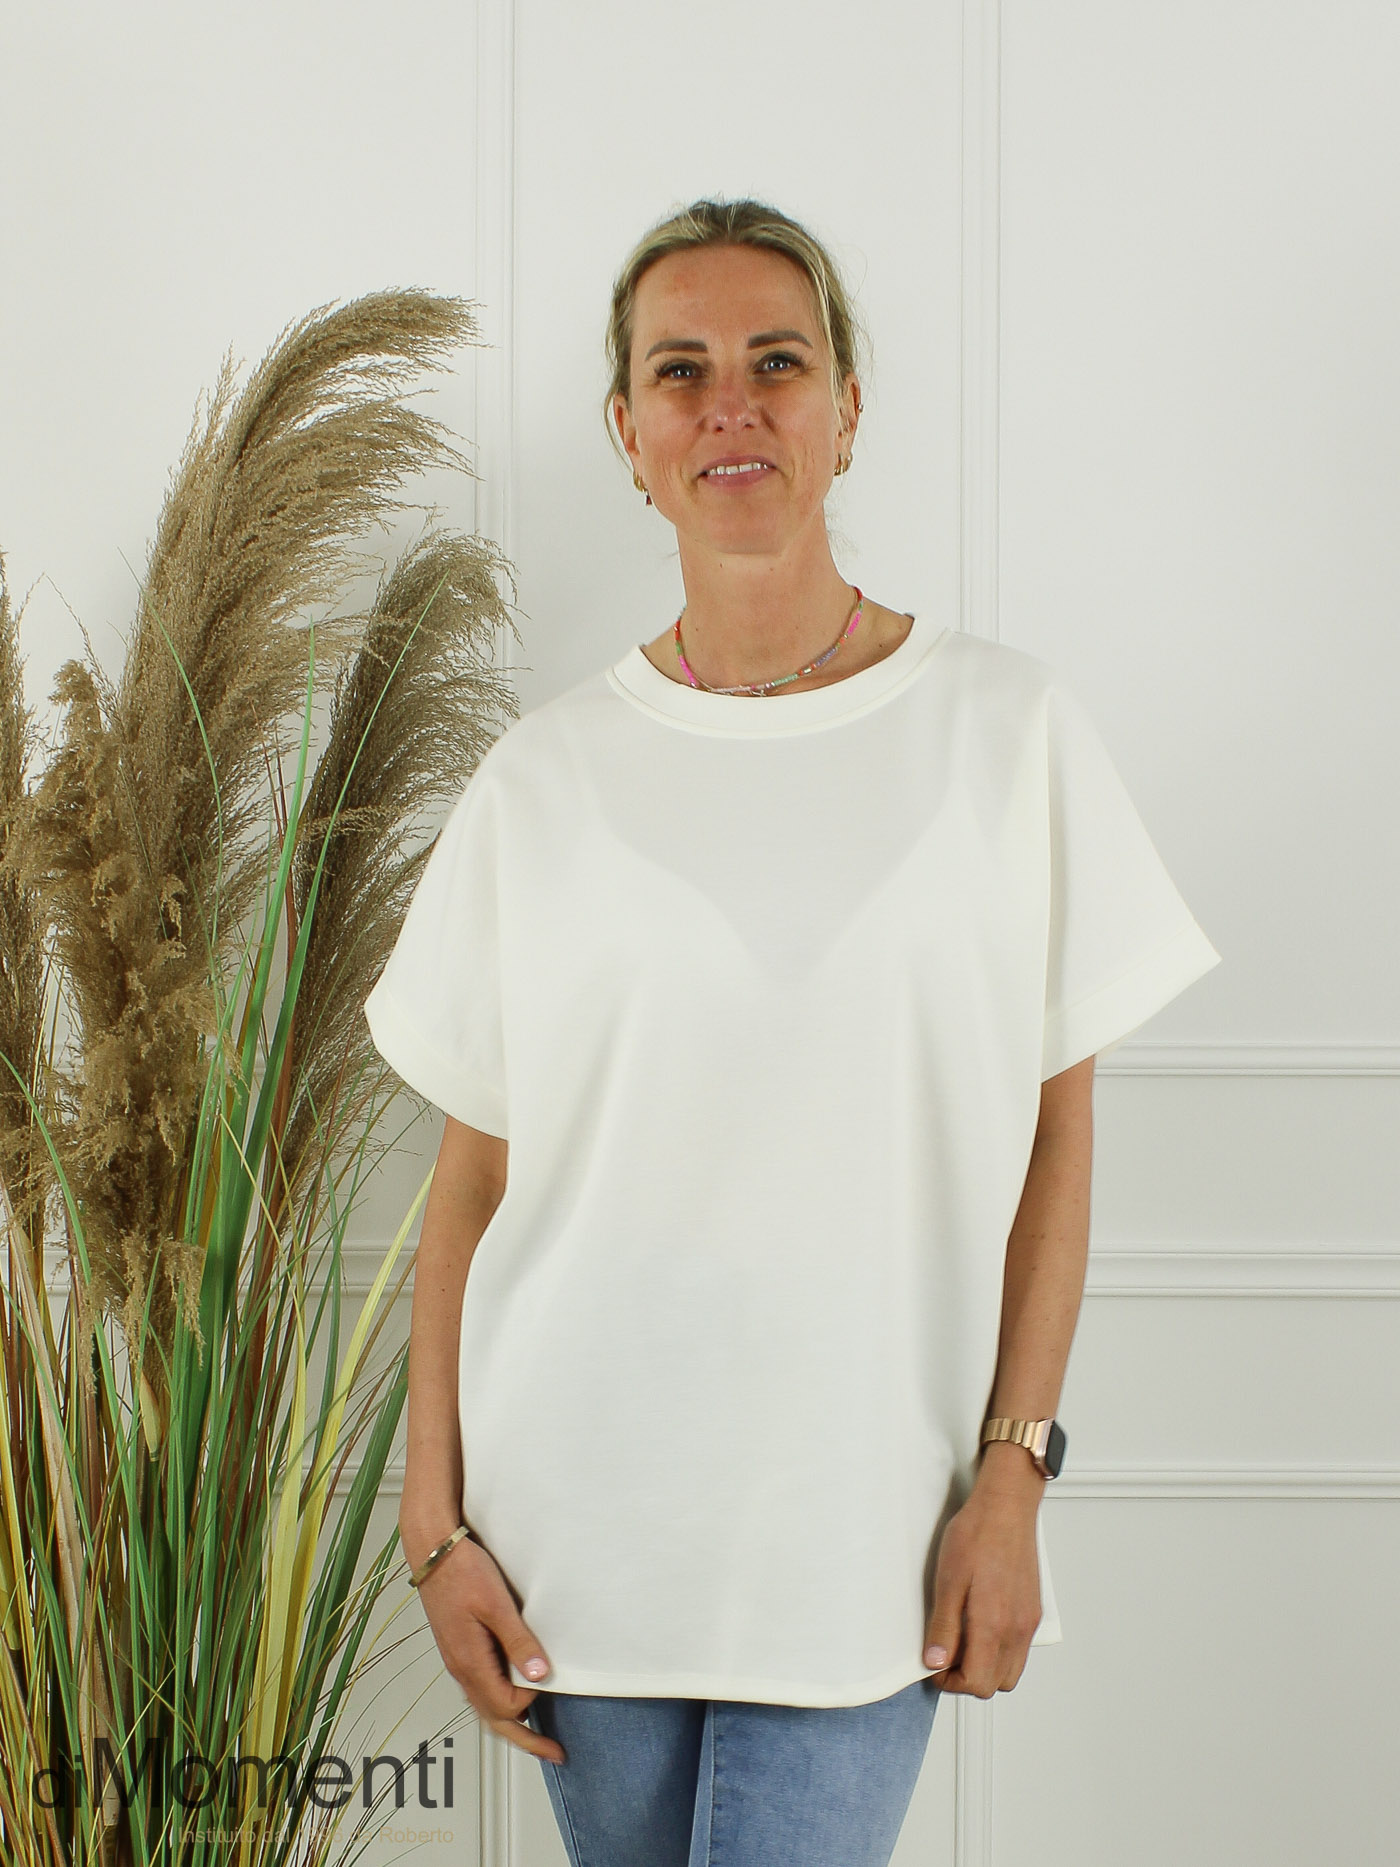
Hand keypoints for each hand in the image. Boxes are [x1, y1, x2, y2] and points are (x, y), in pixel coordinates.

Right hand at [407, 1529, 566, 1763]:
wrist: (433, 1551)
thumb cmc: (463, 1572)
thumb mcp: (496, 1603)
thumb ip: (517, 1641)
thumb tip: (537, 1675)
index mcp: (470, 1662)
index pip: (505, 1706)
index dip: (531, 1700)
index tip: (547, 1677)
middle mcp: (462, 1669)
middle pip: (493, 1720)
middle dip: (525, 1740)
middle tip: (553, 1753)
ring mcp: (459, 1661)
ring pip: (485, 1707)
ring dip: (512, 1724)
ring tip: (536, 1735)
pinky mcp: (460, 1650)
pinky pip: (480, 1689)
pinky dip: (498, 1703)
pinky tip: (512, 1695)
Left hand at [921, 1484, 1042, 1697]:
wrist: (1006, 1507)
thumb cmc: (977, 1535)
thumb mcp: (948, 1581)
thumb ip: (943, 1627)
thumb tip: (936, 1662)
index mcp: (994, 1625)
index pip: (977, 1684)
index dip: (950, 1682)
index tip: (934, 1663)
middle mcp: (1017, 1629)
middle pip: (995, 1684)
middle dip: (968, 1678)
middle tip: (946, 1653)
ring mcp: (1028, 1621)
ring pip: (1010, 1670)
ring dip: (986, 1666)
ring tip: (962, 1639)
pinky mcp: (1032, 1610)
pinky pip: (1019, 1648)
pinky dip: (1000, 1649)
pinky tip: (981, 1624)